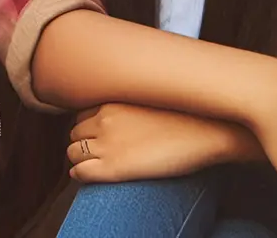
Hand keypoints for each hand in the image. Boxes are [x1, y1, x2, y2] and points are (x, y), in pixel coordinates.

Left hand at [67, 104, 255, 183]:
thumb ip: (127, 106)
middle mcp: (102, 119)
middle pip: (74, 132)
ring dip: (77, 157)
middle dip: (80, 142)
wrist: (204, 131)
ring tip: (86, 165)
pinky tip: (83, 176)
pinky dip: (79, 174)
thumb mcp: (146, 100)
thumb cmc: (183, 116)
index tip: (91, 136)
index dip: (85, 127)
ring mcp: (106, 143)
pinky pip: (81, 171)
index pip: (80, 114)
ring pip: (73, 151)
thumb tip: (125, 116)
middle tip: (89, 152)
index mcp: (109, 102)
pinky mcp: (114, 167)